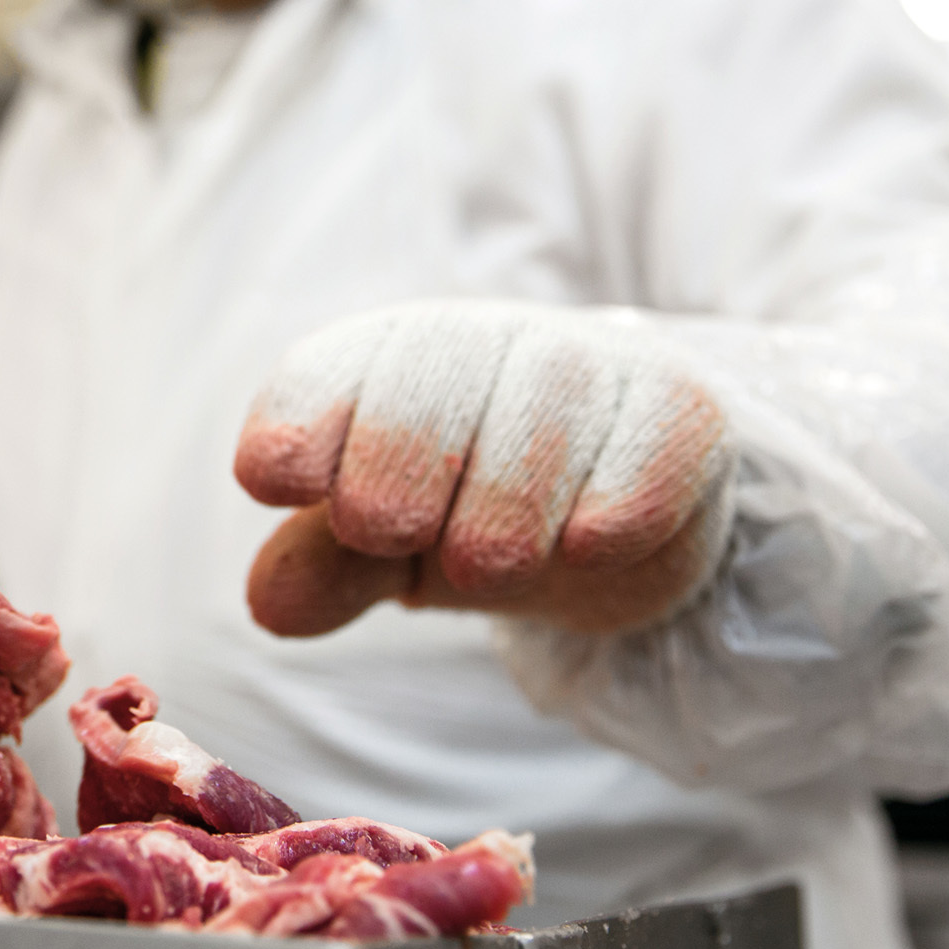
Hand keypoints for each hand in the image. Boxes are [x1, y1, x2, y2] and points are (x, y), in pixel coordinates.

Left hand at [234, 302, 733, 636]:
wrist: (612, 511)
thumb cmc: (467, 514)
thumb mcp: (390, 549)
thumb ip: (331, 566)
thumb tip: (269, 604)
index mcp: (383, 363)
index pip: (327, 371)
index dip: (297, 419)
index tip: (274, 483)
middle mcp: (482, 344)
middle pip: (431, 373)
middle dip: (399, 453)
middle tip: (384, 529)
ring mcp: (587, 366)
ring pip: (546, 404)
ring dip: (508, 491)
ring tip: (485, 565)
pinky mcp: (680, 408)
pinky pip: (657, 434)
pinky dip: (623, 491)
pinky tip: (590, 545)